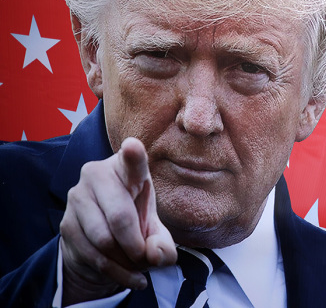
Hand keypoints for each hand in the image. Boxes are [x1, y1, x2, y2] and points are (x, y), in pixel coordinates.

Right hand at [59, 137, 176, 304]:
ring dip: (125, 261)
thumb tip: (154, 255)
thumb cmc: (136, 222)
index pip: (132, 160)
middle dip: (137, 246)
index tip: (133, 146)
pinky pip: (92, 255)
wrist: (102, 239)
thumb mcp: (156, 231)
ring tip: (137, 265)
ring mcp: (77, 197)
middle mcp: (98, 175)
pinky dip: (115, 272)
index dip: (133, 154)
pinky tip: (129, 276)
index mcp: (127, 168)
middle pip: (120, 216)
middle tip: (146, 259)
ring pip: (104, 240)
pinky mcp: (66, 223)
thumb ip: (163, 245)